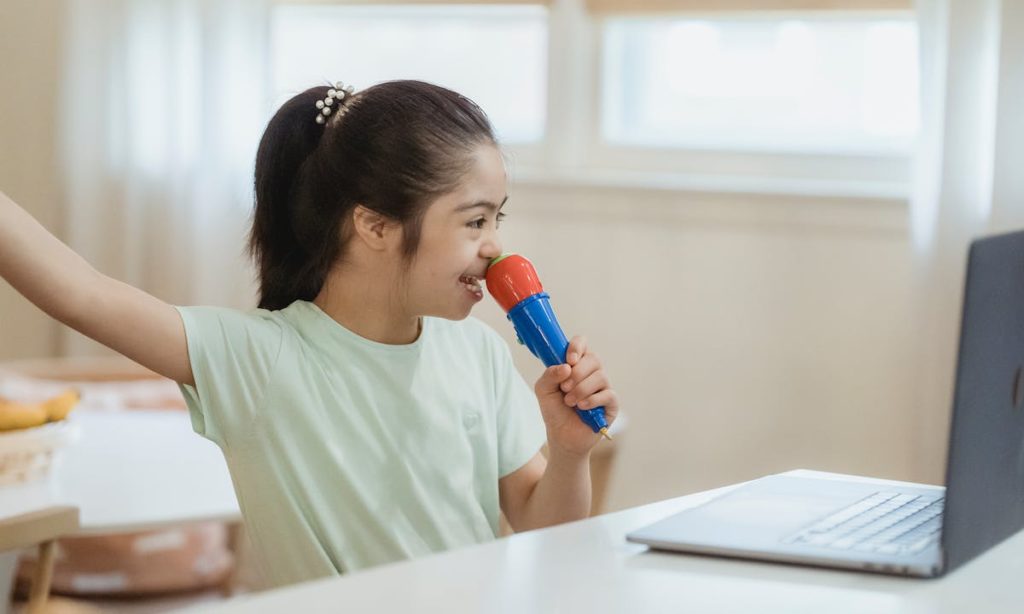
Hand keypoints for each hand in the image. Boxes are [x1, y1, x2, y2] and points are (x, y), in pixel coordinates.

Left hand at [534, 336, 618, 456]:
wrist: (562, 436)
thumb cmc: (554, 410)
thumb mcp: (544, 390)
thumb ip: (549, 375)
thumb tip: (565, 366)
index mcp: (576, 364)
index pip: (582, 343)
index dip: (577, 347)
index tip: (569, 360)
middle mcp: (592, 372)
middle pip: (593, 359)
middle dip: (577, 374)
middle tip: (564, 388)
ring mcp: (604, 387)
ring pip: (600, 376)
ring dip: (581, 389)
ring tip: (570, 402)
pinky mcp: (611, 403)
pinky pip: (607, 394)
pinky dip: (592, 400)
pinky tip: (582, 408)